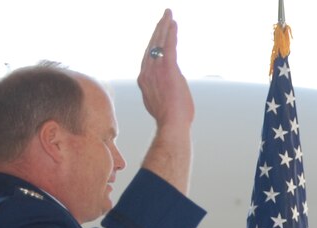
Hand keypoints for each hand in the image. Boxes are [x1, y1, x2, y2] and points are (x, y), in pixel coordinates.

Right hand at [137, 9, 193, 130]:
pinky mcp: (168, 69)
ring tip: (168, 15)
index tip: (158, 35)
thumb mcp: (160, 103)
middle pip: (151, 46)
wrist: (171, 124)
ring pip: (159, 42)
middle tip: (163, 18)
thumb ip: (160, 91)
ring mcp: (156, 70)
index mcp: (144, 80)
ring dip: (164, 26)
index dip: (153, 44)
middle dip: (157, 30)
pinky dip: (171, 33)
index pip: (148, 58)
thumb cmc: (170, 119)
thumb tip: (167, 87)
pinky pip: (169, 46)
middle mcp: (146, 72)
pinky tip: (173, 22)